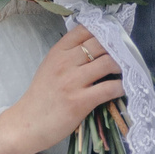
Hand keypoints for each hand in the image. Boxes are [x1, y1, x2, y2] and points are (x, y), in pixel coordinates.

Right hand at [9, 26, 125, 153]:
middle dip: (117, 48)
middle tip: (127, 56)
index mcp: (57, 52)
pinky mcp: (80, 101)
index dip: (103, 30)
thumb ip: (69, 55)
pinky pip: (110, 88)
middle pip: (100, 44)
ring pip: (108, 63)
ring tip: (125, 73)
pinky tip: (122, 90)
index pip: (85, 29)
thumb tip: (97, 47)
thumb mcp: (50, 67)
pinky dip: (121, 88)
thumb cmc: (41, 97)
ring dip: (122, 67)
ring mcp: (72, 82)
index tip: (114, 36)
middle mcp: (65, 63)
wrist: (27, 123)